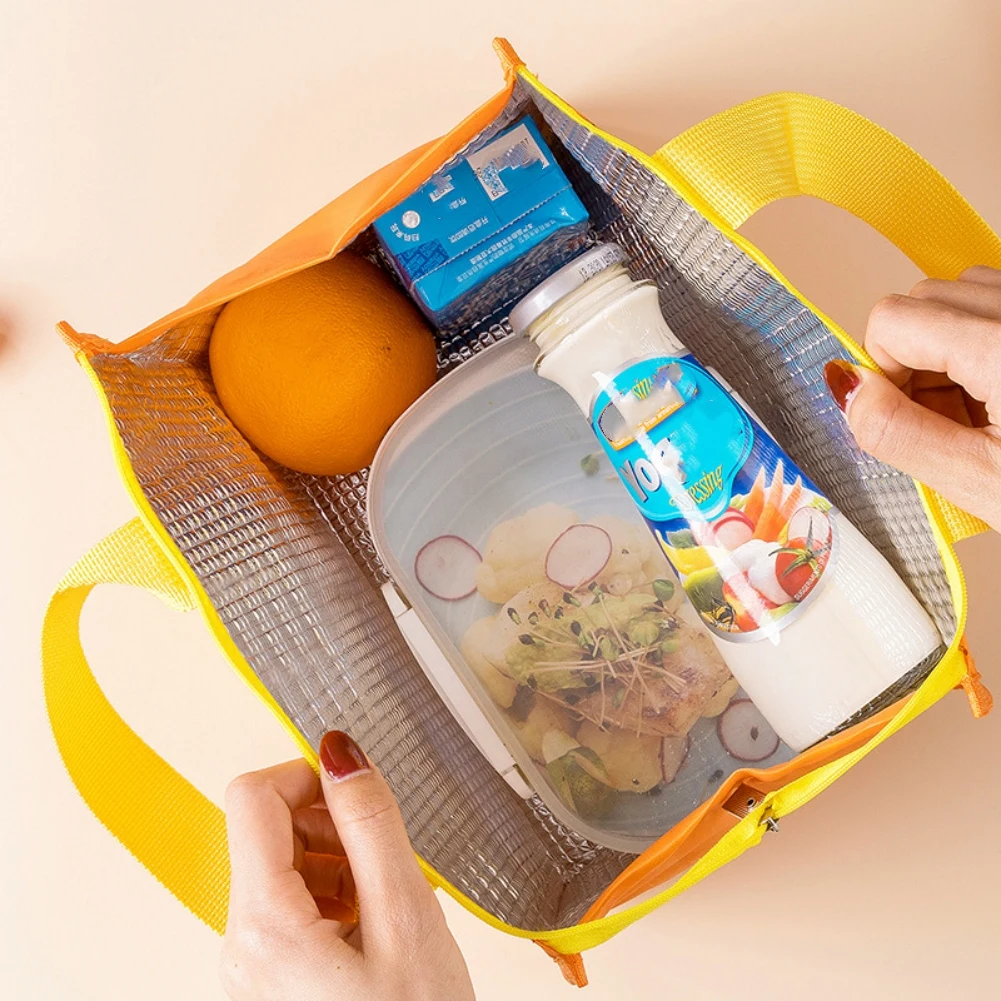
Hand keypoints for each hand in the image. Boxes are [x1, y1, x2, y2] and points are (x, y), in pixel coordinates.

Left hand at [220, 731, 474, 1000]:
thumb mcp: (406, 918)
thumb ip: (371, 825)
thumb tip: (341, 752)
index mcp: (263, 927)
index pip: (252, 798)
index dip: (308, 777)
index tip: (357, 794)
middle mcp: (240, 946)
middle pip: (266, 832)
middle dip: (329, 827)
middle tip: (382, 861)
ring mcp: (251, 966)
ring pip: (281, 867)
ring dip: (336, 861)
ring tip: (383, 900)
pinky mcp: (269, 978)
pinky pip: (290, 906)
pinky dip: (334, 896)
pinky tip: (372, 925)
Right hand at [824, 265, 1000, 531]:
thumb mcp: (982, 482)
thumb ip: (901, 432)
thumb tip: (842, 389)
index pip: (892, 318)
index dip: (882, 373)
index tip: (909, 418)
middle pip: (922, 298)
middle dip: (914, 359)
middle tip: (949, 421)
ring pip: (958, 295)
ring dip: (948, 347)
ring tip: (983, 408)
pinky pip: (994, 301)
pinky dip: (982, 339)